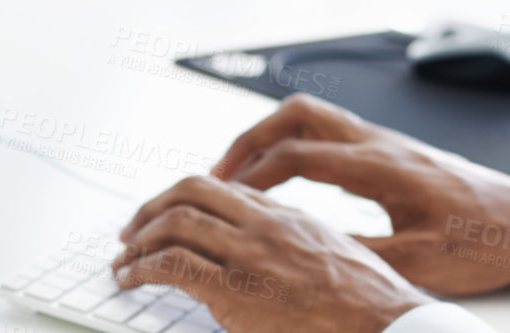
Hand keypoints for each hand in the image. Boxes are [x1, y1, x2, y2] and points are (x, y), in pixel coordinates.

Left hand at [112, 174, 428, 331]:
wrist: (385, 323)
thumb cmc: (367, 303)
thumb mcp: (335, 257)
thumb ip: (299, 247)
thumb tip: (274, 259)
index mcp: (290, 215)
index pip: (226, 189)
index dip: (187, 198)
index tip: (167, 216)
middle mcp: (267, 224)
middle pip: (193, 189)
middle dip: (153, 207)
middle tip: (132, 230)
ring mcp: (251, 253)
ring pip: (177, 220)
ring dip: (139, 239)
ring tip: (123, 260)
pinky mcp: (235, 289)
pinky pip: (173, 265)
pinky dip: (141, 268)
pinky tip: (131, 280)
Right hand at [206, 92, 509, 294]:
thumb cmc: (485, 243)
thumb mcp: (419, 261)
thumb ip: (359, 253)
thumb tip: (303, 252)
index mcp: (382, 166)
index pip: (298, 154)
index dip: (251, 176)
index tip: (220, 199)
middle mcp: (382, 144)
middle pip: (299, 115)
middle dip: (250, 140)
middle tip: (217, 176)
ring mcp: (390, 144)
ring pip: (316, 118)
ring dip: (273, 139)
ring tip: (243, 177)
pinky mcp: (397, 153)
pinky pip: (334, 134)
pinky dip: (300, 147)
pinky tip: (291, 182)